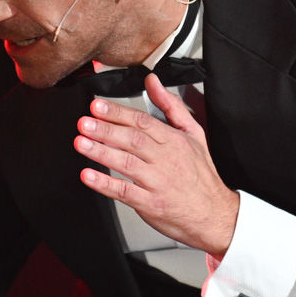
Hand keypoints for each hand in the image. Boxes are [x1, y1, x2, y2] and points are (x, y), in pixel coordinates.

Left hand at [73, 75, 239, 258]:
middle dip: (105, 129)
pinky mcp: (150, 203)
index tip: (98, 106)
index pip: (142, 121)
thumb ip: (171, 106)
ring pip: (127, 163)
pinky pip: (125, 192)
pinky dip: (105, 184)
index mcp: (174, 141)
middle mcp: (165, 159)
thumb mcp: (194, 134)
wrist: (214, 215)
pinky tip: (89, 176)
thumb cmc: (201, 176)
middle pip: (132, 140)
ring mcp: (157, 182)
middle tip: (85, 123)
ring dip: (101, 152)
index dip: (118, 113)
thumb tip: (153, 82)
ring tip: (82, 143)